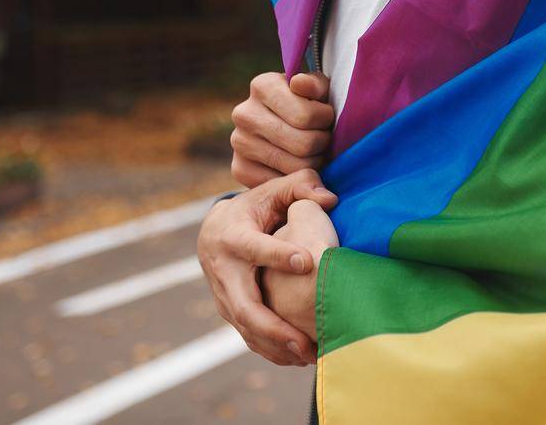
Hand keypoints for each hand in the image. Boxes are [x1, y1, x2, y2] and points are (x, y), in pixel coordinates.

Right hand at [197, 168, 336, 366]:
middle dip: (274, 327)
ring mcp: (224, 297)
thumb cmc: (254, 207)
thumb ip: (301, 186)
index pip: (256, 248)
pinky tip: (300, 359)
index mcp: (234, 236)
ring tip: (310, 355)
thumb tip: (330, 198)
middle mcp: (225, 271)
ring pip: (246, 329)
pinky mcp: (231, 312)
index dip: (279, 254)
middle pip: (244, 306)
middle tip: (305, 340)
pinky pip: (249, 337)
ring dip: (277, 346)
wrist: (214, 232)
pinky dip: (272, 351)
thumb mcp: (272, 190)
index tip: (308, 262)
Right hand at [231, 70, 333, 187]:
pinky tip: (299, 165)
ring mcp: (238, 142)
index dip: (325, 119)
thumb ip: (315, 85)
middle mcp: (244, 113)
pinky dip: (296, 179)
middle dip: (322, 143)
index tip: (326, 115)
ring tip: (314, 150)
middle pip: (303, 144)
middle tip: (324, 137)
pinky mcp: (239, 168)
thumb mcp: (319, 89)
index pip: (305, 116)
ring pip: (295, 167)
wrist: (284, 126)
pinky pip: (280, 185)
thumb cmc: (310, 103)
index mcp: (262, 86)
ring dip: (315, 162)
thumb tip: (299, 83)